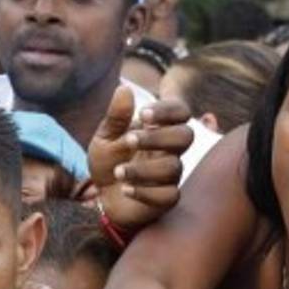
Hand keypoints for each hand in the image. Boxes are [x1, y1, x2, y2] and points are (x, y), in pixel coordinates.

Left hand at [88, 87, 192, 232]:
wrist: (102, 196)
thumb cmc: (108, 162)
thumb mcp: (105, 137)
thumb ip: (116, 117)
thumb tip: (124, 89)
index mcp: (159, 129)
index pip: (181, 111)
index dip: (168, 110)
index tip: (143, 115)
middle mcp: (170, 150)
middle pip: (185, 136)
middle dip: (158, 137)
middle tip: (129, 140)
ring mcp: (171, 175)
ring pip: (173, 168)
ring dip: (142, 169)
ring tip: (118, 172)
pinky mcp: (167, 198)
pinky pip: (169, 195)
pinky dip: (145, 192)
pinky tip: (125, 189)